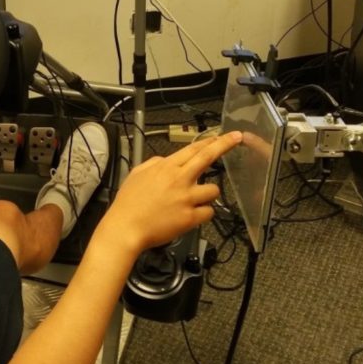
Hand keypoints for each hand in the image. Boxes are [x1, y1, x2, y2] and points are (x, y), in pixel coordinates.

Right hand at [98, 131, 241, 256]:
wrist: (126, 227)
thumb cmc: (128, 202)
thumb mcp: (137, 174)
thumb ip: (154, 163)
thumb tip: (167, 161)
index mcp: (166, 167)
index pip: (192, 149)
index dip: (209, 140)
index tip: (222, 135)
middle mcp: (179, 179)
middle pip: (207, 158)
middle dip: (224, 145)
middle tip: (236, 138)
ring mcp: (187, 199)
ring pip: (213, 190)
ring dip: (208, 193)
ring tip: (195, 199)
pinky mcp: (190, 218)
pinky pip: (208, 212)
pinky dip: (203, 213)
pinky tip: (192, 215)